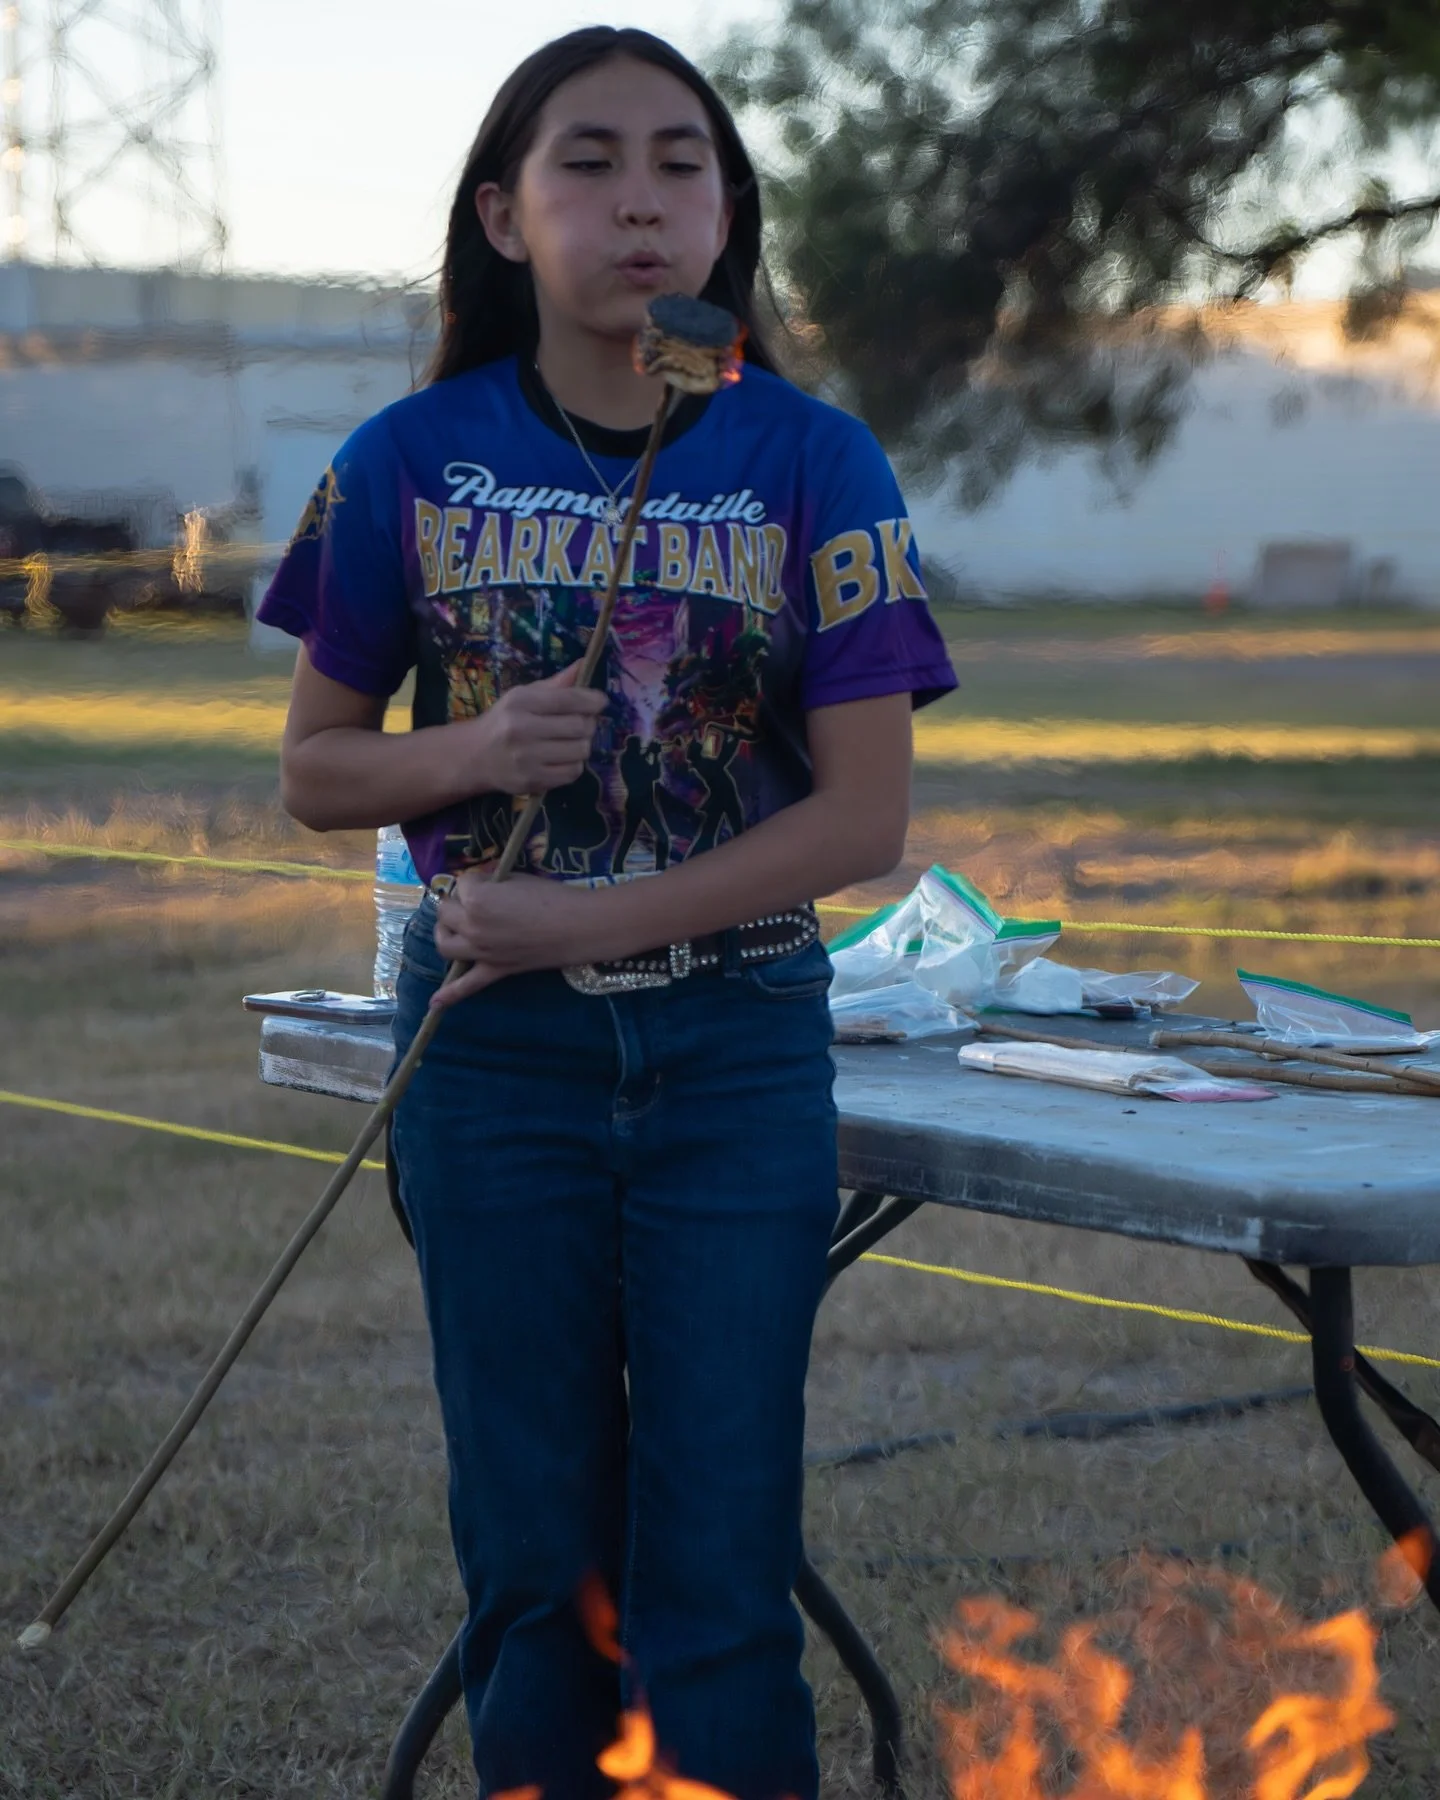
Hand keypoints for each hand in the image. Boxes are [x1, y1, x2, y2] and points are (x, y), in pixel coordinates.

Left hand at [430, 870, 595, 1007]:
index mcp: (477, 900)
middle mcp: (471, 927)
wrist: (577, 927)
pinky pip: (467, 986)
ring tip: (455, 928)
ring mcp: (480, 952)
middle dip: (457, 902)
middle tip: (475, 900)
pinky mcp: (494, 970)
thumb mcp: (518, 879)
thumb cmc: (552, 897)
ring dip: (446, 933)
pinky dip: (449, 995)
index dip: (476, 880)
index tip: (490, 880)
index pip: (463, 884)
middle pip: (446, 912)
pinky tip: (434, 1003)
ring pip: (445, 944)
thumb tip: (483, 884)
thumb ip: (494, 883)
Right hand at [461, 661, 607, 795]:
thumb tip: (583, 665)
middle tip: (583, 723)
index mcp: (521, 703)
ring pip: (580, 751)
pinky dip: (574, 765)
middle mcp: (522, 729)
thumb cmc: (503, 721)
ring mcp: (527, 758)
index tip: (600, 702)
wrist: (473, 756)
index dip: (592, 700)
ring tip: (571, 741)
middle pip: (579, 726)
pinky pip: (572, 773)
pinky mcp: (532, 781)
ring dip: (582, 745)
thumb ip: (555, 685)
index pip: (568, 699)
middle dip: (588, 723)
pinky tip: (563, 758)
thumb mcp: (522, 696)